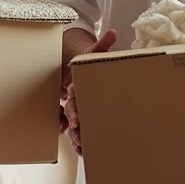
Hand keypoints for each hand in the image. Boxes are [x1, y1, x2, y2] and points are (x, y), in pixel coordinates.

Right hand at [59, 29, 116, 152]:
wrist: (80, 65)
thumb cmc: (88, 60)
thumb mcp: (94, 52)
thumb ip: (102, 44)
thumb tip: (112, 33)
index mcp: (77, 82)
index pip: (74, 96)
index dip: (73, 108)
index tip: (75, 119)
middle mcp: (74, 95)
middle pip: (72, 110)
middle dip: (74, 123)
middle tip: (77, 134)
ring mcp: (76, 104)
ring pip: (72, 121)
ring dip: (75, 134)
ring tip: (81, 147)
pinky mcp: (81, 111)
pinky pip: (77, 126)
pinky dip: (77, 137)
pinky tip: (83, 150)